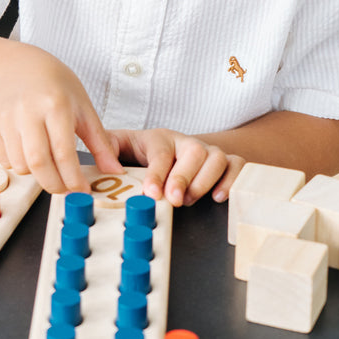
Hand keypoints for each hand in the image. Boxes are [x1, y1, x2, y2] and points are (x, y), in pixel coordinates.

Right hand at [0, 46, 123, 194]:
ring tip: (48, 162)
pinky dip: (19, 164)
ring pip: (20, 165)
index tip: (82, 190)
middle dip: (54, 185)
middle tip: (65, 188)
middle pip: (38, 164)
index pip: (63, 154)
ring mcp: (5, 118)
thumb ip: (100, 142)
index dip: (74, 179)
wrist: (18, 67)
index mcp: (55, 105)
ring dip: (36, 174)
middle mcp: (27, 111)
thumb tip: (115, 170)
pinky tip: (29, 150)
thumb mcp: (83, 107)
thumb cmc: (55, 86)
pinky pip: (5, 160)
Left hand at [108, 128, 245, 205]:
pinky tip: (219, 196)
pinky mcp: (227, 162)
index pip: (161, 152)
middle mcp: (187, 143)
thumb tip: (101, 158)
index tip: (151, 192)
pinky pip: (237, 166)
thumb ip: (108, 148)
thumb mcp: (122, 146)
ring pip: (217, 159)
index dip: (157, 173)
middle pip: (194, 152)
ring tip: (189, 200)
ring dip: (205, 181)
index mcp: (161, 138)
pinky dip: (232, 180)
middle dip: (184, 177)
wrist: (173, 148)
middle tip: (174, 199)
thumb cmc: (144, 152)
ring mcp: (209, 152)